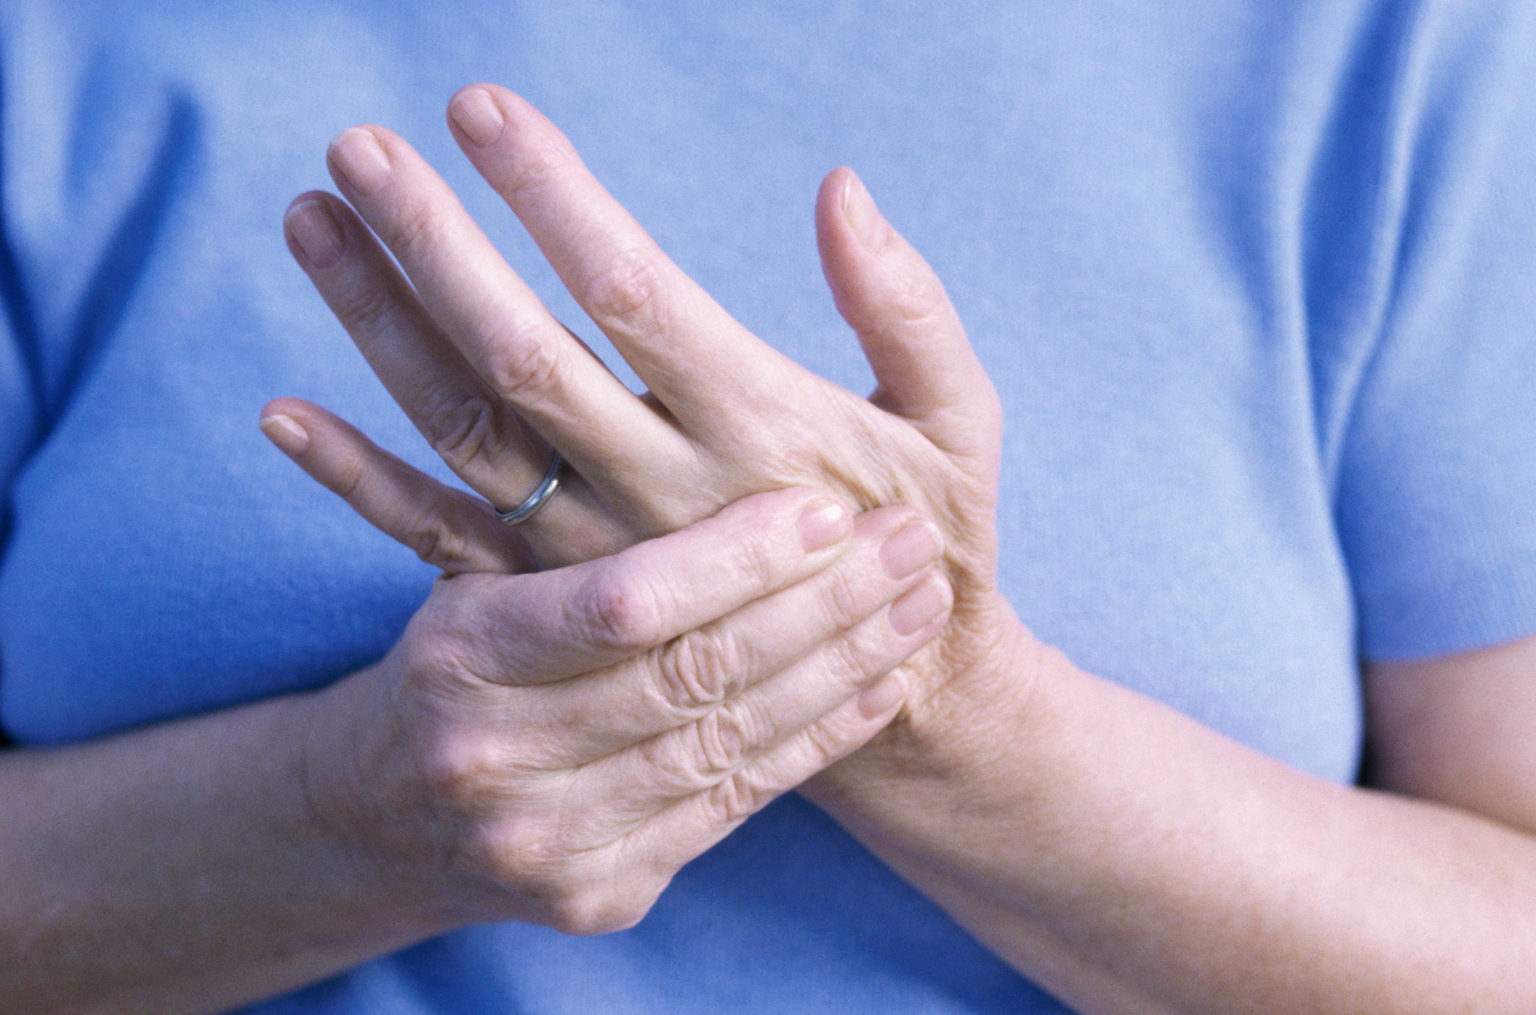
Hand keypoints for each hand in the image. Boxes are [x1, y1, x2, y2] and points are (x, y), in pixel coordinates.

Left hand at [271, 84, 1020, 719]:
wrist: (888, 701)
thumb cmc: (929, 537)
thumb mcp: (960, 423)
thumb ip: (908, 309)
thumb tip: (840, 189)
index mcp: (760, 431)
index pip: (637, 296)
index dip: (555, 200)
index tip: (482, 111)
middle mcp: (661, 494)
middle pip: (523, 356)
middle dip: (436, 244)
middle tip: (360, 146)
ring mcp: (596, 554)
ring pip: (466, 431)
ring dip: (379, 326)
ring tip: (309, 220)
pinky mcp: (558, 601)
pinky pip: (441, 541)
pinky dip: (359, 481)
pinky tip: (283, 414)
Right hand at [321, 487, 948, 932]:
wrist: (387, 815)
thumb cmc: (457, 663)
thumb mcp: (475, 579)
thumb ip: (563, 520)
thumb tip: (687, 404)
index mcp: (458, 653)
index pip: (623, 604)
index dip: (735, 557)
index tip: (825, 506)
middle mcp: (492, 759)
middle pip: (692, 675)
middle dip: (820, 604)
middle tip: (909, 541)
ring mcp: (545, 842)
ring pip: (728, 743)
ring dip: (842, 669)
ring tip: (919, 604)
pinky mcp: (598, 895)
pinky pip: (732, 807)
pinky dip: (816, 742)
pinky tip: (879, 685)